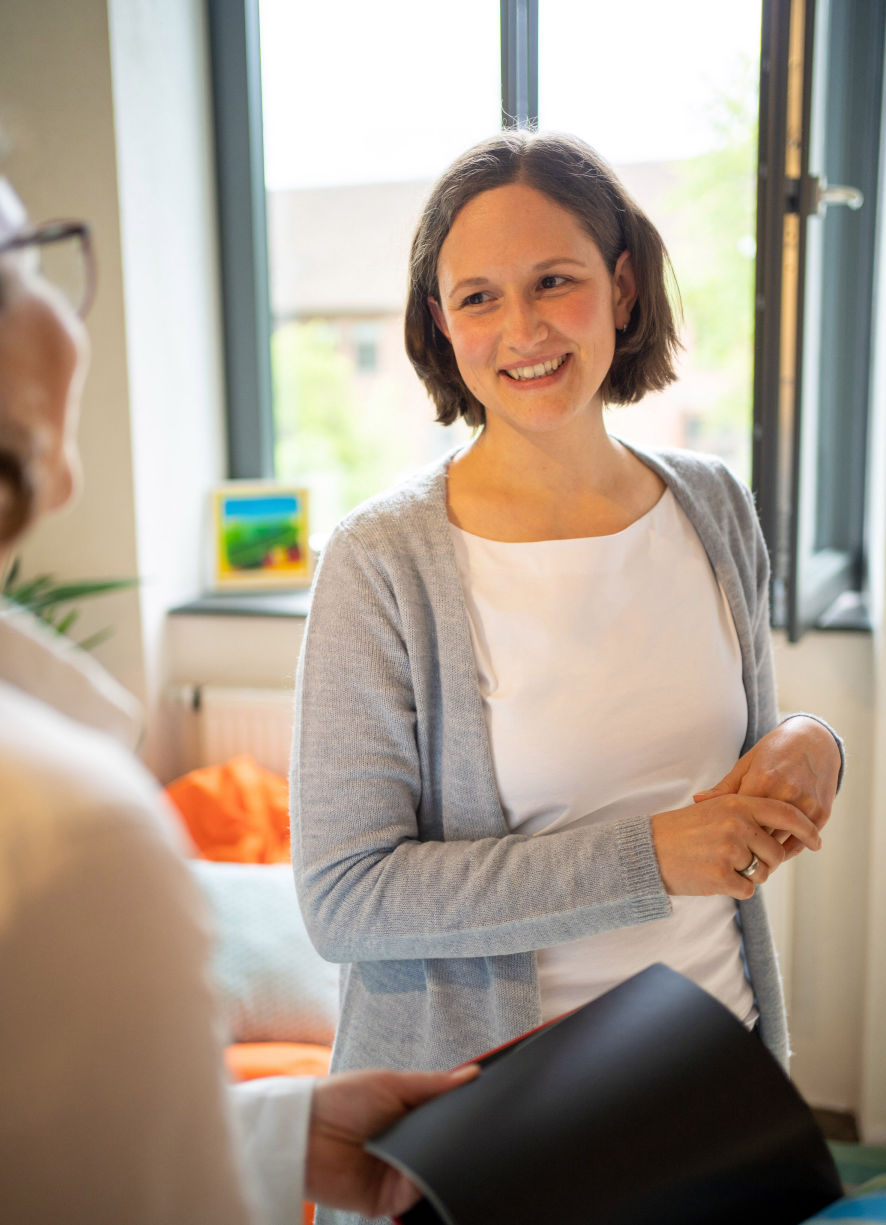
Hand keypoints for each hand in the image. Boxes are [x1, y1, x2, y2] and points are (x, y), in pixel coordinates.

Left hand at [305, 1064, 479, 1216]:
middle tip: (482, 1130)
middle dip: (459, 1140)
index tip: (489, 1106)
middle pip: (445, 1147)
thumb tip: (473, 1074)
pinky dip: (429, 1182)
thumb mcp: (391, 1083)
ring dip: (445, 1161)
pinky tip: (433, 1167)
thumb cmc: (341, 1099)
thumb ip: (432, 1085)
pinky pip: (420, 1194)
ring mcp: (400, 1174)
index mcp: (408, 1117)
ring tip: (457, 1147)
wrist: (303, 1133)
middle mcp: (407, 1147)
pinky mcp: (390, 1200)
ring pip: (437, 1172)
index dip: (464, 1114)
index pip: (446, 1119)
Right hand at [651, 792, 821, 897]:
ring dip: (750, 876)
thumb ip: (746, 812)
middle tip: (743, 861)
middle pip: (776, 851)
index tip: (816, 842)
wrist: (647, 850)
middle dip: (766, 862)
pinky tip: (712, 877)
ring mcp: (729, 850)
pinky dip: (735, 889)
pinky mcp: (721, 875)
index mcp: (736, 803)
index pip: (785, 813)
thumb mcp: (713, 809)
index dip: (806, 829)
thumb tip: (783, 825)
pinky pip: (747, 890)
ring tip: (723, 866)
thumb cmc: (681, 831)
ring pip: (763, 872)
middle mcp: (736, 824)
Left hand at [693, 717, 840, 857]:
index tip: (722, 840)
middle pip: (760, 834)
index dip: (730, 833)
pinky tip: (776, 852)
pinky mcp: (822, 813)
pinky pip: (801, 842)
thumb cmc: (774, 751)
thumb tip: (696, 801)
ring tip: (754, 856)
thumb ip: (724, 788)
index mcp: (762, 781)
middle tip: (736, 853)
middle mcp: (785, 793)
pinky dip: (788, 849)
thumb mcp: (746, 764)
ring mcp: (806, 804)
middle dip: (748, 844)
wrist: (814, 740)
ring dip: (767, 851)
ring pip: (781, 842)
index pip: (740, 820)